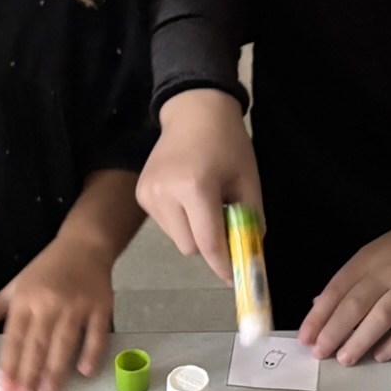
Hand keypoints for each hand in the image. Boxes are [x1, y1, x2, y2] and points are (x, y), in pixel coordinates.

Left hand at [0, 231, 113, 390]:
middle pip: (37, 344)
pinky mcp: (100, 307)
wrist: (85, 245)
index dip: (9, 364)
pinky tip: (85, 371)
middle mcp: (49, 304)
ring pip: (64, 342)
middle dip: (30, 375)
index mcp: (26, 300)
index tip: (5, 387)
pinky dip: (91, 352)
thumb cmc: (48, 268)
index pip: (14, 338)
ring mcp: (76, 306)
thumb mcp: (14, 286)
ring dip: (56, 370)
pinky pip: (96, 333)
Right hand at [136, 89, 260, 283]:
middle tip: (226, 229)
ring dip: (195, 233)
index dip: (223, 265)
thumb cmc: (228, 144)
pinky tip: (187, 196)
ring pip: (177, 239)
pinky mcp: (140, 194)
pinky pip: (166, 225)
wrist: (194, 112)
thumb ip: (250, 221)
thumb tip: (249, 257)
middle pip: (190, 247)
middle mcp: (165, 194)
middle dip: (211, 246)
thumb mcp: (248, 180)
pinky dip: (181, 221)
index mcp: (195, 188)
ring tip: (206, 203)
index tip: (235, 278)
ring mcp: (148, 194)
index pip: (208, 243)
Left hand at [299, 206, 390, 365]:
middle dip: (333, 332)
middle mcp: (389, 273)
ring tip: (346, 358)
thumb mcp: (377, 251)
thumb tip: (321, 306)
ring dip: (360, 341)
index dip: (318, 316)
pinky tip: (381, 355)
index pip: (336, 289)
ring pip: (381, 318)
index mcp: (370, 259)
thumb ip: (350, 279)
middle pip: (354, 305)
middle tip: (320, 353)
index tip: (305, 337)